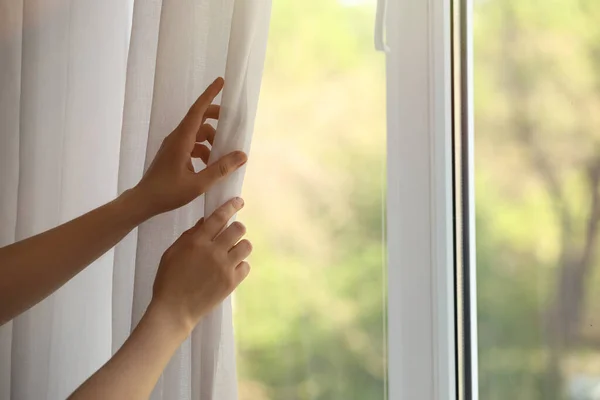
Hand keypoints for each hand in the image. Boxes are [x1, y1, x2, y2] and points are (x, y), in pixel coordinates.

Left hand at [132, 77, 247, 216]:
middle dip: (216, 118)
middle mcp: (177, 138)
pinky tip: (210, 166)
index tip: (221, 82)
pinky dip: (204, 150)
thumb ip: (221, 168)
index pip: (198, 111)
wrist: (144, 201)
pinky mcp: (173, 154)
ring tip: (223, 156)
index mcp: (181, 139)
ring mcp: (174, 146)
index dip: (209, 95)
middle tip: (232, 124)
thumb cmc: (168, 192)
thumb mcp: (199, 183)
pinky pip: (193, 145)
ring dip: (212, 141)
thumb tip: (242, 155)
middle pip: (199, 119)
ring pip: (198, 134)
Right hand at [150, 198, 251, 334]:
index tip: (239, 201)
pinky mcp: (231, 282)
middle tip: (231, 234)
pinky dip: (240, 265)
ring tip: (232, 252)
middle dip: (237, 228)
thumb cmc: (168, 281)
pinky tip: (230, 269)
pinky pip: (246, 266)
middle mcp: (213, 252)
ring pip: (246, 246)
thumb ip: (189, 235)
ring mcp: (224, 267)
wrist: (174, 311)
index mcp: (196, 242)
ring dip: (241, 246)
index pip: (219, 217)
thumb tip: (206, 221)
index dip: (231, 206)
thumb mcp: (171, 253)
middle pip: (238, 229)